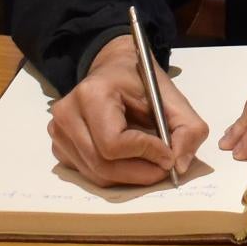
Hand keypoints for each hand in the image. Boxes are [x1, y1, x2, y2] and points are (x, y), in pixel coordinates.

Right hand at [51, 36, 209, 187]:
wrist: (114, 69)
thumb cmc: (141, 82)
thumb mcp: (173, 97)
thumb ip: (188, 128)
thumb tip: (180, 166)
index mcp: (92, 94)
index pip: (114, 143)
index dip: (145, 153)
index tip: (168, 154)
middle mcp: (67, 113)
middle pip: (103, 165)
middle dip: (140, 172)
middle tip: (164, 168)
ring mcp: (58, 131)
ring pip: (96, 174)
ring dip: (129, 176)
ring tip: (149, 162)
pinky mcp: (59, 146)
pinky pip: (88, 174)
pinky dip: (114, 175)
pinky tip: (128, 159)